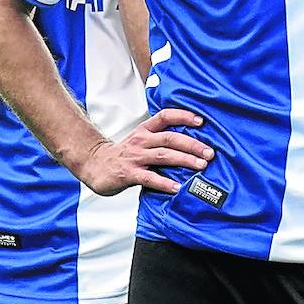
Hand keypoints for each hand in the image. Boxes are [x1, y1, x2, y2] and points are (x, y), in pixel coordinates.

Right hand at [74, 108, 212, 195]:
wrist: (93, 164)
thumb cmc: (123, 154)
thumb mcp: (141, 140)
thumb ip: (161, 140)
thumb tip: (193, 145)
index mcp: (145, 130)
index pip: (165, 116)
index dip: (183, 116)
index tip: (202, 121)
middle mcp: (141, 141)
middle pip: (170, 138)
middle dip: (192, 144)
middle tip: (210, 153)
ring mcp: (134, 157)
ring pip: (163, 155)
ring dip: (184, 160)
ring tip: (201, 166)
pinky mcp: (128, 173)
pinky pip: (149, 177)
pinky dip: (164, 182)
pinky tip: (177, 187)